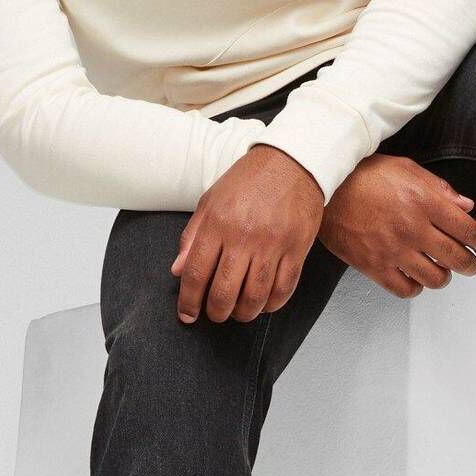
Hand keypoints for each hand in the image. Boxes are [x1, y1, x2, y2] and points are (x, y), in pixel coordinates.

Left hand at [170, 144, 324, 322]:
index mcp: (218, 223)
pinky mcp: (296, 248)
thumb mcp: (210, 201)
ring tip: (239, 312)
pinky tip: (264, 304)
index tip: (187, 314)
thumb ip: (192, 237)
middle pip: (225, 292)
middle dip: (216, 312)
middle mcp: (244, 236)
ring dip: (244, 313)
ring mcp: (273, 244)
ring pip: (255, 296)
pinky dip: (272, 304)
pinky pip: (284, 288)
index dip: (188, 301)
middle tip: (215, 314)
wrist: (292, 162)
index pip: (196, 273)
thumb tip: (178, 271)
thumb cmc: (249, 181)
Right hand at [318, 154, 475, 297]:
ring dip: (444, 277)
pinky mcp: (374, 266)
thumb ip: (440, 189)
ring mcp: (394, 250)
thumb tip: (466, 206)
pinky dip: (416, 287)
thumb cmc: (363, 175)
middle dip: (470, 265)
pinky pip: (405, 289)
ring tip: (442, 271)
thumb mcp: (407, 169)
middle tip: (471, 265)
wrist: (325, 188)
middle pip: (456, 258)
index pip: (468, 230)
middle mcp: (414, 229)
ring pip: (434, 278)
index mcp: (425, 202)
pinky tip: (415, 278)